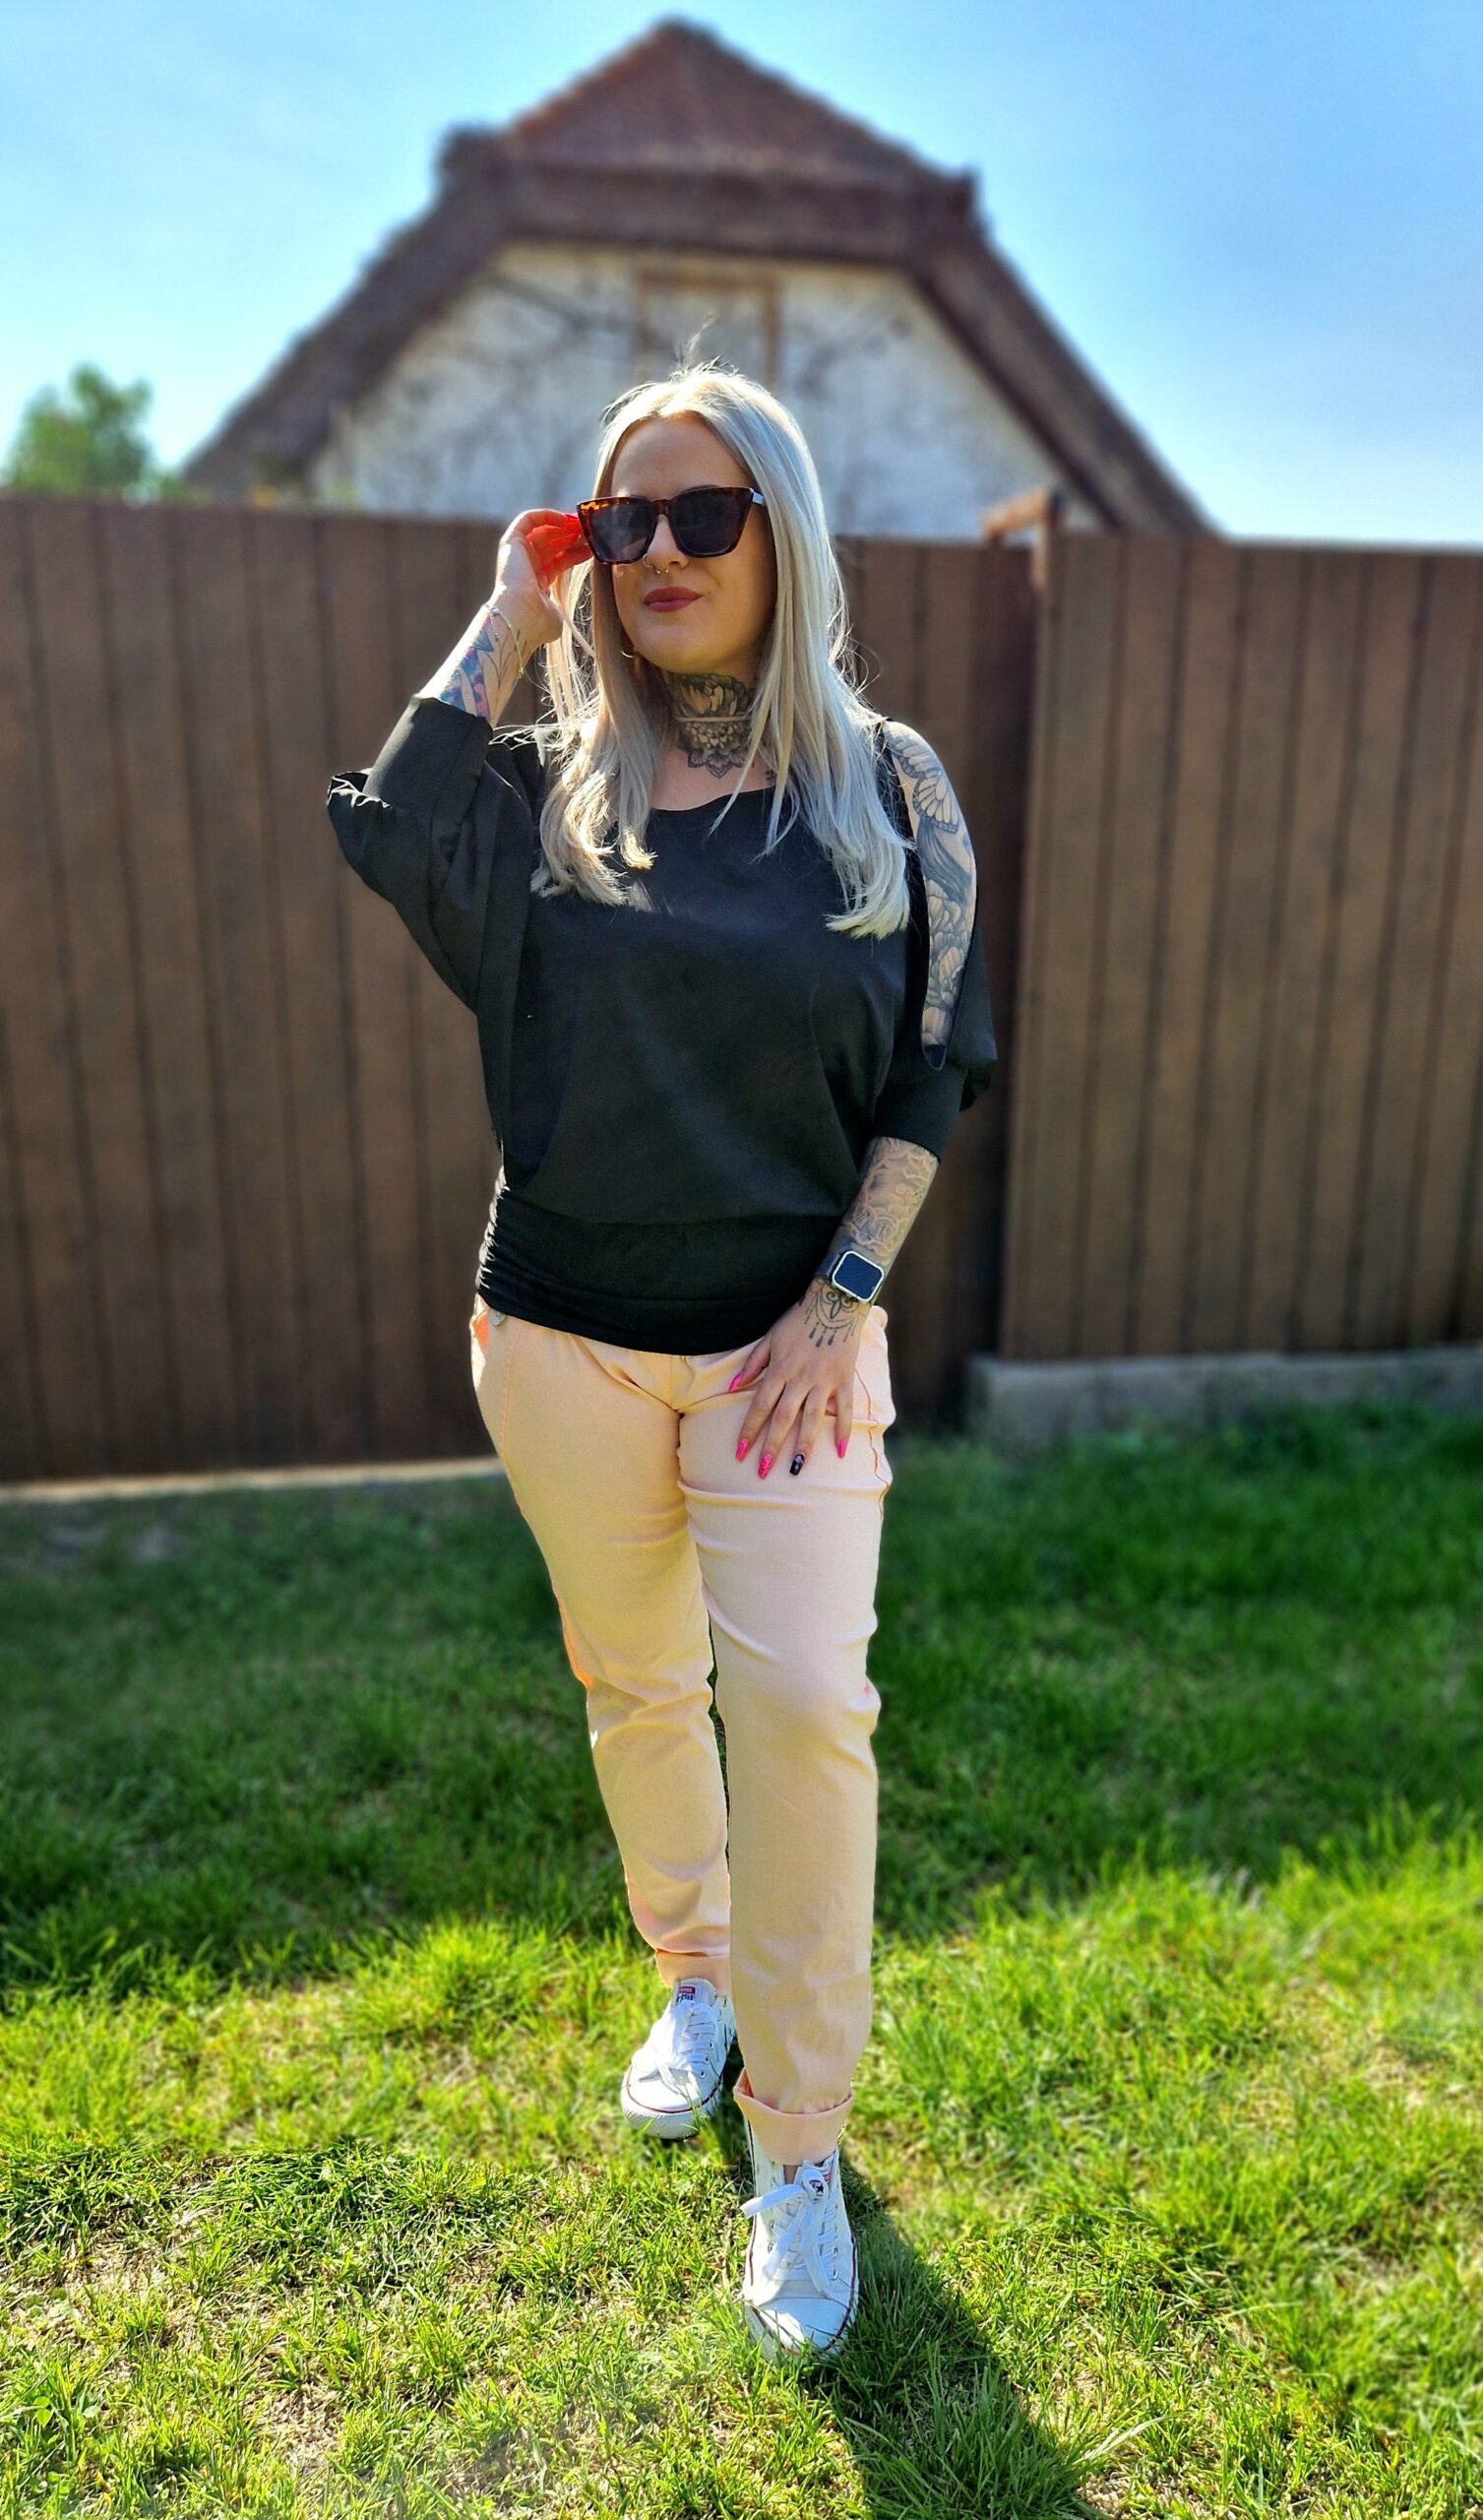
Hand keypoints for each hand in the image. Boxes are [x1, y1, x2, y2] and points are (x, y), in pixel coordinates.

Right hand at [491, 507, 589, 647]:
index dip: (576, 552)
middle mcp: (525, 567)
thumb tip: (567, 615)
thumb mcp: (556, 616)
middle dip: (572, 535)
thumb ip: (562, 608)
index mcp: (535, 584)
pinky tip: (566, 520)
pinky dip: (546, 515)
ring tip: (582, 524)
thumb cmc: (536, 622)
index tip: (592, 546)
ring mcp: (517, 554)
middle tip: (590, 531)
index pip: (559, 561)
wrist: (519, 617)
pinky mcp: (511, 542)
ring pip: (542, 530)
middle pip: (552, 544)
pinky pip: (527, 520)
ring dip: (563, 525)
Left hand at [727, 1280, 869, 1477]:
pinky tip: (841, 1452)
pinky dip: (843, 1429)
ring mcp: (824, 1380)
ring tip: (796, 1469)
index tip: (740, 1453)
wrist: (835, 1301)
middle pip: (783, 1418)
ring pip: (812, 1418)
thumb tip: (734, 1386)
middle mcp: (801, 1378)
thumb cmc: (798, 1319)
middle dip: (772, 1446)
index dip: (749, 1430)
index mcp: (780, 1369)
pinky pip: (844, 1409)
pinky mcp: (844, 1379)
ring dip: (803, 1445)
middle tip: (763, 1471)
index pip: (761, 1406)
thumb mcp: (770, 1337)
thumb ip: (753, 1363)